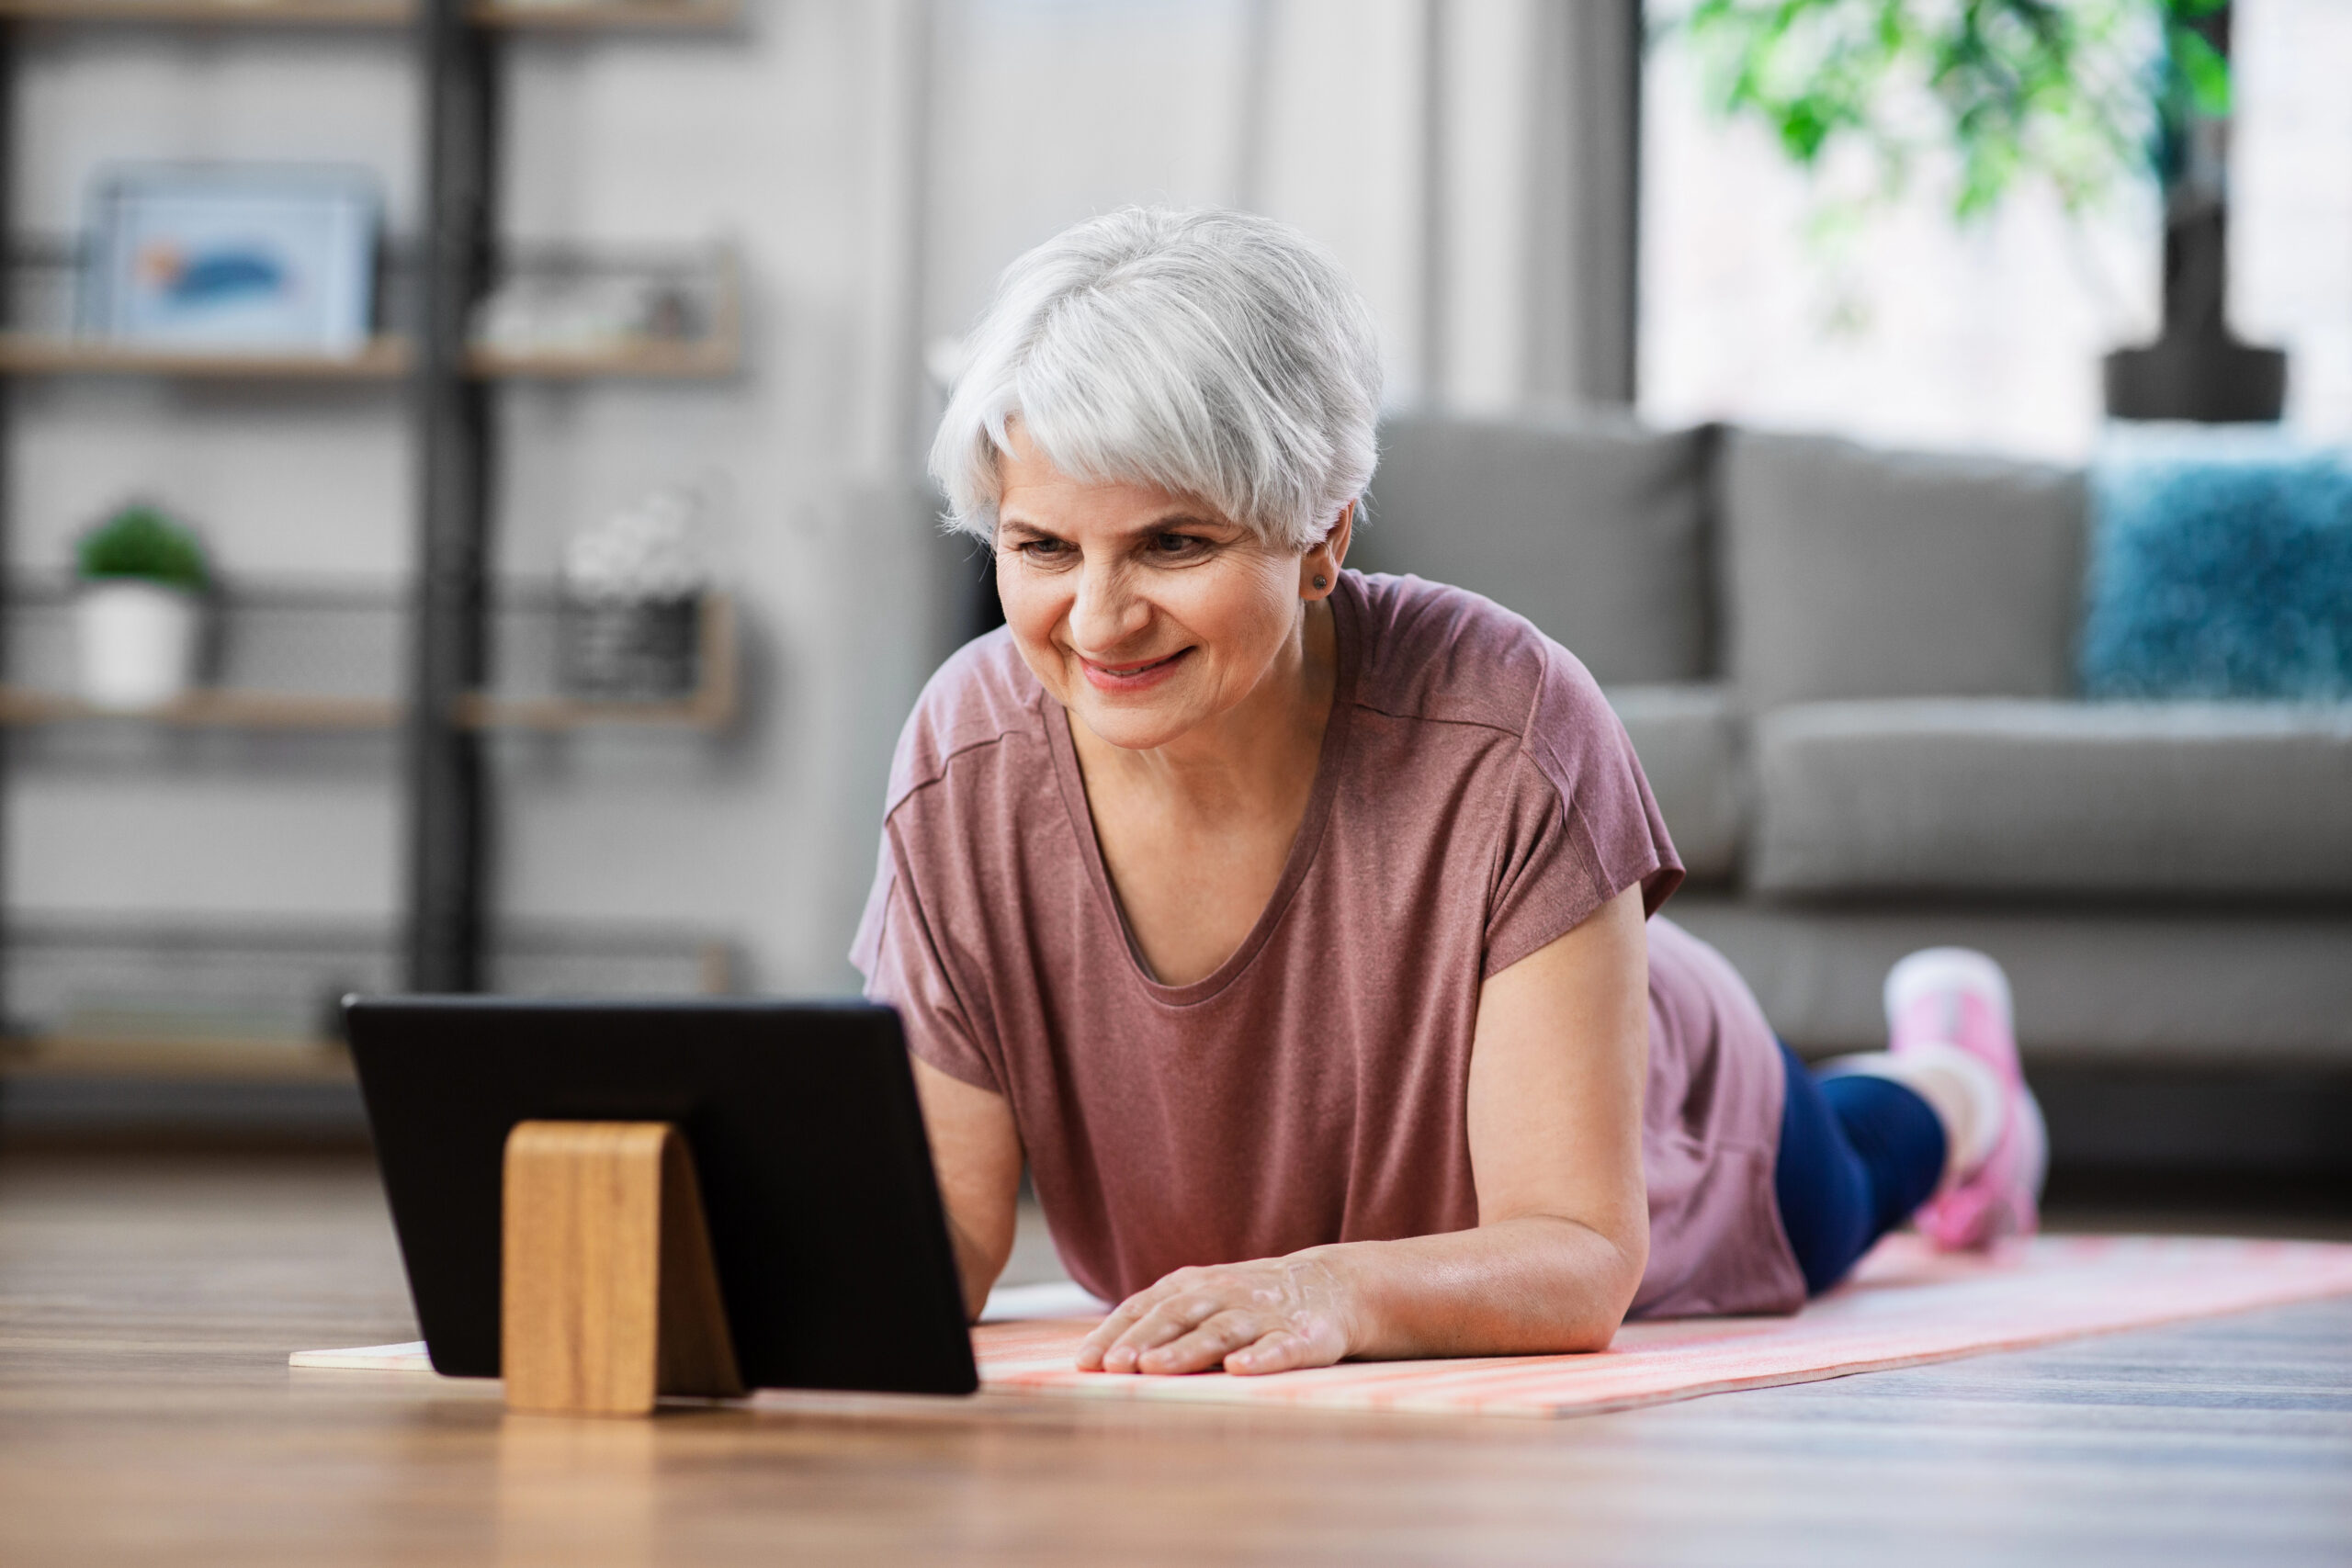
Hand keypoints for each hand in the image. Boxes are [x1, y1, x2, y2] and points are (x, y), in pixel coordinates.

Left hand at [1074, 1254, 1356, 1376]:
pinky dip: (1259, 1359)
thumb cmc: (1251, 1300)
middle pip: (1178, 1315)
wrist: (1332, 1287)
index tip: (1085, 1362)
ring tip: (1156, 1369)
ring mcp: (1263, 1315)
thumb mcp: (1203, 1298)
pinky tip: (1240, 1371)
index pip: (1146, 1307)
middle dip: (1144, 1340)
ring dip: (1187, 1350)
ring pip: (1220, 1332)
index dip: (1116, 1333)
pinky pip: (1279, 1348)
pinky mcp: (1303, 1337)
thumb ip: (1159, 1318)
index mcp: (1195, 1286)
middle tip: (1114, 1366)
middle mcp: (1225, 1295)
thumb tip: (1099, 1355)